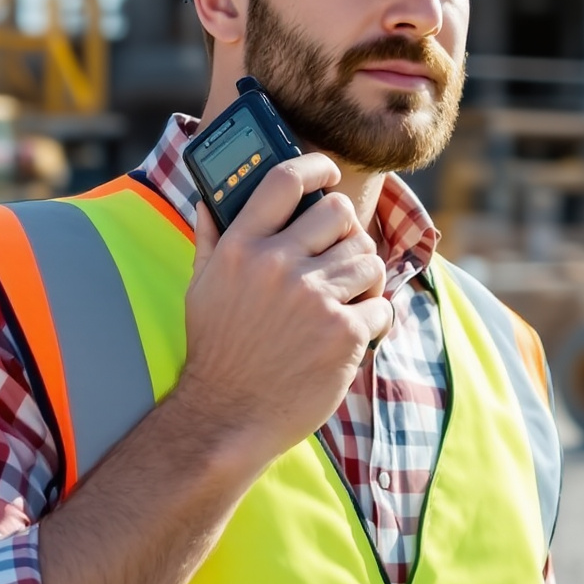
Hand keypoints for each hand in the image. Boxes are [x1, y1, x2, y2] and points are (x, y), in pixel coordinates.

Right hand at [163, 153, 390, 471]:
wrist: (227, 416)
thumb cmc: (216, 350)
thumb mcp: (201, 287)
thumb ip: (212, 238)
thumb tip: (211, 198)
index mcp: (241, 246)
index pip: (286, 180)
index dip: (316, 167)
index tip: (329, 173)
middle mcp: (277, 264)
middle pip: (340, 214)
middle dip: (348, 234)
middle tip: (341, 259)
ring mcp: (313, 297)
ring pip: (368, 258)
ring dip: (366, 279)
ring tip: (349, 301)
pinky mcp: (343, 332)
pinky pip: (382, 306)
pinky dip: (374, 321)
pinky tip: (353, 335)